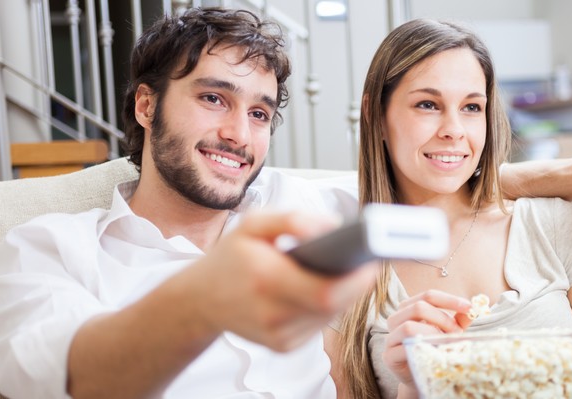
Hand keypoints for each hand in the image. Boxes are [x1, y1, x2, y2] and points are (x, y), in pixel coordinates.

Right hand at [185, 210, 378, 351]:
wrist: (200, 300)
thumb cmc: (231, 257)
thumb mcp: (253, 224)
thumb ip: (292, 219)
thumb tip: (332, 226)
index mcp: (266, 280)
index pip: (327, 292)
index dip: (356, 280)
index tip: (371, 260)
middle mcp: (273, 315)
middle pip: (335, 305)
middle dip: (355, 281)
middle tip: (364, 259)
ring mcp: (279, 336)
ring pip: (331, 315)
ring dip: (342, 292)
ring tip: (342, 269)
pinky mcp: (284, 346)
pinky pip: (320, 324)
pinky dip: (326, 305)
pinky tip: (318, 287)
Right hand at [382, 290, 472, 393]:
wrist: (422, 375)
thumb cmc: (435, 349)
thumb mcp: (449, 331)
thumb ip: (459, 320)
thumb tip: (475, 308)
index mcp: (408, 308)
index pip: (428, 296)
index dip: (449, 299)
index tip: (469, 307)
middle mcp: (396, 319)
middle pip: (418, 307)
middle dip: (442, 319)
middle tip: (457, 332)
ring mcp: (390, 337)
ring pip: (408, 326)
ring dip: (433, 334)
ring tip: (446, 343)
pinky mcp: (389, 356)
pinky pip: (404, 348)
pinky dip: (423, 349)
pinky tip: (435, 352)